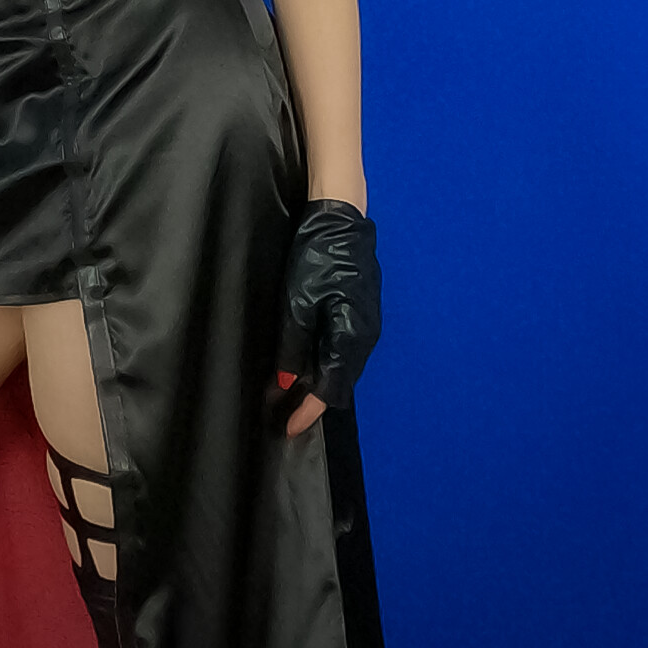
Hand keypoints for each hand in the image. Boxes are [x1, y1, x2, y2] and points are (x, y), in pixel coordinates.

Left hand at [274, 198, 380, 437]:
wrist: (340, 218)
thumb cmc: (317, 257)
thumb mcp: (298, 303)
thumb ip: (294, 345)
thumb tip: (288, 382)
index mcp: (352, 338)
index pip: (331, 390)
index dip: (307, 411)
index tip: (287, 429)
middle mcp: (365, 337)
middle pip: (339, 381)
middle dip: (311, 399)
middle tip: (282, 409)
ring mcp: (366, 323)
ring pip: (341, 365)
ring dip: (317, 378)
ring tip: (287, 387)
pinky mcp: (360, 311)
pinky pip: (342, 347)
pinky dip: (323, 359)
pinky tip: (305, 358)